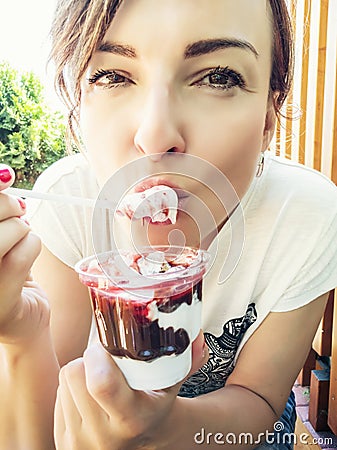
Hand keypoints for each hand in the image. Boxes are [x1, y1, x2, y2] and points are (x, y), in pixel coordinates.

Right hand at [0, 164, 48, 343]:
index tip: (6, 176)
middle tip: (17, 213)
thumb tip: (4, 173)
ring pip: (13, 229)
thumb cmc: (5, 272)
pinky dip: (34, 247)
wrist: (21, 323)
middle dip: (10, 205)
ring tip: (18, 242)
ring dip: (23, 231)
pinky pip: (26, 250)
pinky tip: (26, 259)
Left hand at [54, 331, 207, 449]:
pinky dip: (72, 388)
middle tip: (105, 360)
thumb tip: (198, 335)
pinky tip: (90, 395)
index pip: (101, 383)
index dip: (98, 355)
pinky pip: (59, 395)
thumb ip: (187, 359)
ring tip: (100, 378)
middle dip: (89, 359)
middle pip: (75, 373)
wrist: (141, 443)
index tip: (106, 346)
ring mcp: (80, 442)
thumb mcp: (172, 384)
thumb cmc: (155, 405)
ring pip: (65, 380)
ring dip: (80, 371)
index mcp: (132, 418)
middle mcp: (103, 435)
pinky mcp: (63, 442)